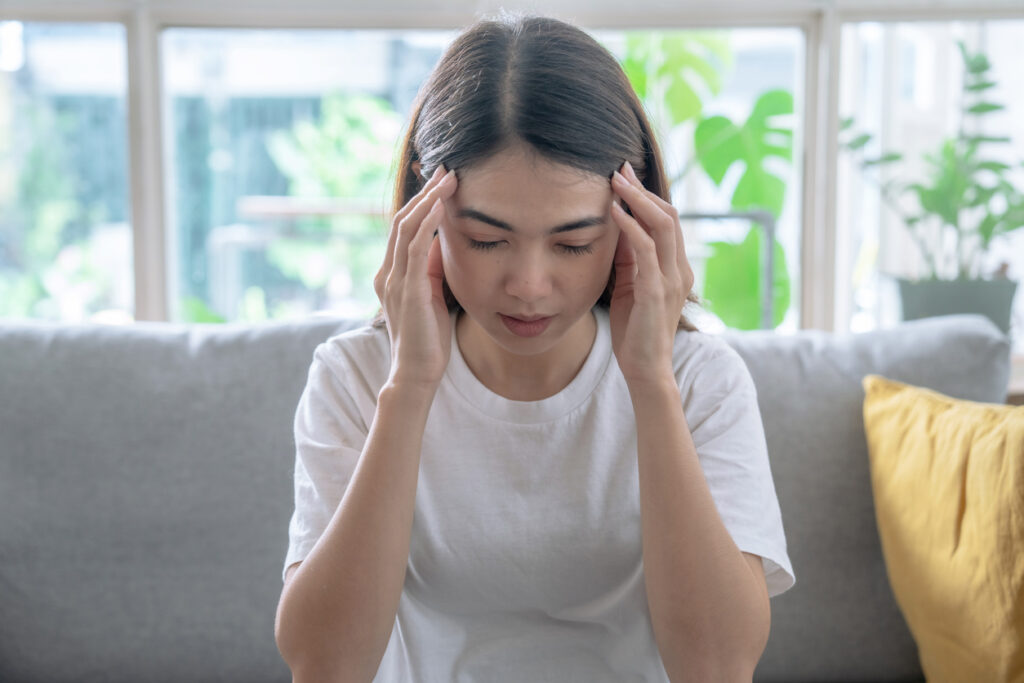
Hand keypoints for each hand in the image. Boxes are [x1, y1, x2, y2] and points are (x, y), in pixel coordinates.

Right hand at [373, 165, 457, 388]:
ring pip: (405, 228)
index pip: (403, 227)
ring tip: (448, 180)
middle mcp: (386, 273)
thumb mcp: (433, 295)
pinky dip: (426, 224)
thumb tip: (442, 243)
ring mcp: (393, 281)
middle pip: (401, 219)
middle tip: (447, 169)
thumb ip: (432, 270)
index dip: (421, 202)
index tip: (443, 182)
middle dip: (425, 192)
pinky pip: (413, 249)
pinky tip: (440, 207)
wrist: (417, 373)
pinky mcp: (406, 291)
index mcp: (391, 273)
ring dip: (428, 201)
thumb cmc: (428, 339)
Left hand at [608, 161, 694, 385]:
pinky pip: (646, 250)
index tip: (625, 174)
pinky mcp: (656, 292)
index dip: (647, 195)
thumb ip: (629, 258)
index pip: (667, 220)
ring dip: (637, 200)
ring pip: (662, 226)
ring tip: (615, 181)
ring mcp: (671, 280)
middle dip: (643, 189)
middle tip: (619, 168)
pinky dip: (630, 227)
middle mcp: (680, 270)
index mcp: (676, 268)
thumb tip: (618, 226)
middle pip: (668, 215)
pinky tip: (614, 212)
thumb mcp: (629, 286)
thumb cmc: (634, 331)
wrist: (645, 370)